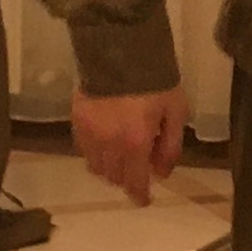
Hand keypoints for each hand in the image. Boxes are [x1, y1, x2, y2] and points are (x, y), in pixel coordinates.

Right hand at [72, 87, 189, 205]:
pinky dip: (94, 152)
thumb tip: (162, 173)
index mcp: (135, 144)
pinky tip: (104, 141)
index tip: (143, 200)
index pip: (134, 182)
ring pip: (95, 166)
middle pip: (113, 177)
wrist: (122, 50)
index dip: (139, 195)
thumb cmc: (156, 81)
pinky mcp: (76, 120)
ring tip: (119, 156)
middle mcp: (108, 145)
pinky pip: (83, 148)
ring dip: (109, 167)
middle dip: (126, 179)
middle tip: (137, 169)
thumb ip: (171, 146)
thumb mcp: (175, 111)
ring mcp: (89, 134)